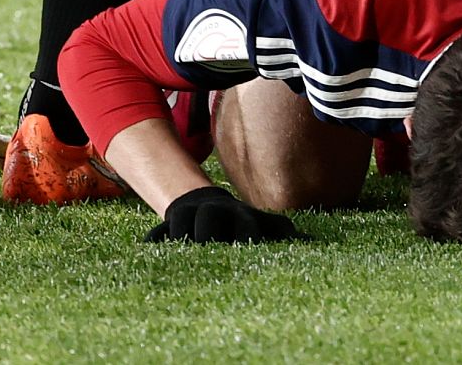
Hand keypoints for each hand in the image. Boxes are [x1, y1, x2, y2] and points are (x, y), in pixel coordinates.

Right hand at [143, 186, 301, 242]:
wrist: (204, 203)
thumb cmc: (240, 223)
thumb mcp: (262, 224)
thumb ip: (282, 232)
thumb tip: (311, 242)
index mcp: (239, 217)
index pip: (245, 226)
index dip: (246, 237)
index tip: (248, 249)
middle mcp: (214, 214)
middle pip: (210, 222)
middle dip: (210, 236)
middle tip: (211, 252)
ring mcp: (190, 218)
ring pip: (181, 227)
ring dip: (181, 240)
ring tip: (181, 258)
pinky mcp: (168, 226)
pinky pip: (157, 233)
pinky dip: (155, 242)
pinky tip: (150, 250)